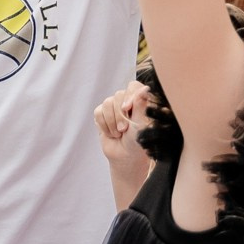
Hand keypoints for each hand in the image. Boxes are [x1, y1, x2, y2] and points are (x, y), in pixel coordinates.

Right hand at [95, 80, 153, 210]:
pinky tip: (111, 133)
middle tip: (124, 129)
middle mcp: (127, 101)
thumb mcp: (141, 124)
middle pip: (118, 95)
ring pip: (107, 103)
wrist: (124, 157)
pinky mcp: (102, 114)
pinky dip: (104, 125)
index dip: (129, 95)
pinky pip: (98, 112)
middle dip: (119, 115)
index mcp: (141, 101)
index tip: (127, 108)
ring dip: (112, 122)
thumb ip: (142, 104)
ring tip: (118, 133)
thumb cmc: (138, 141)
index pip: (133, 86)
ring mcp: (114, 107)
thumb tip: (145, 88)